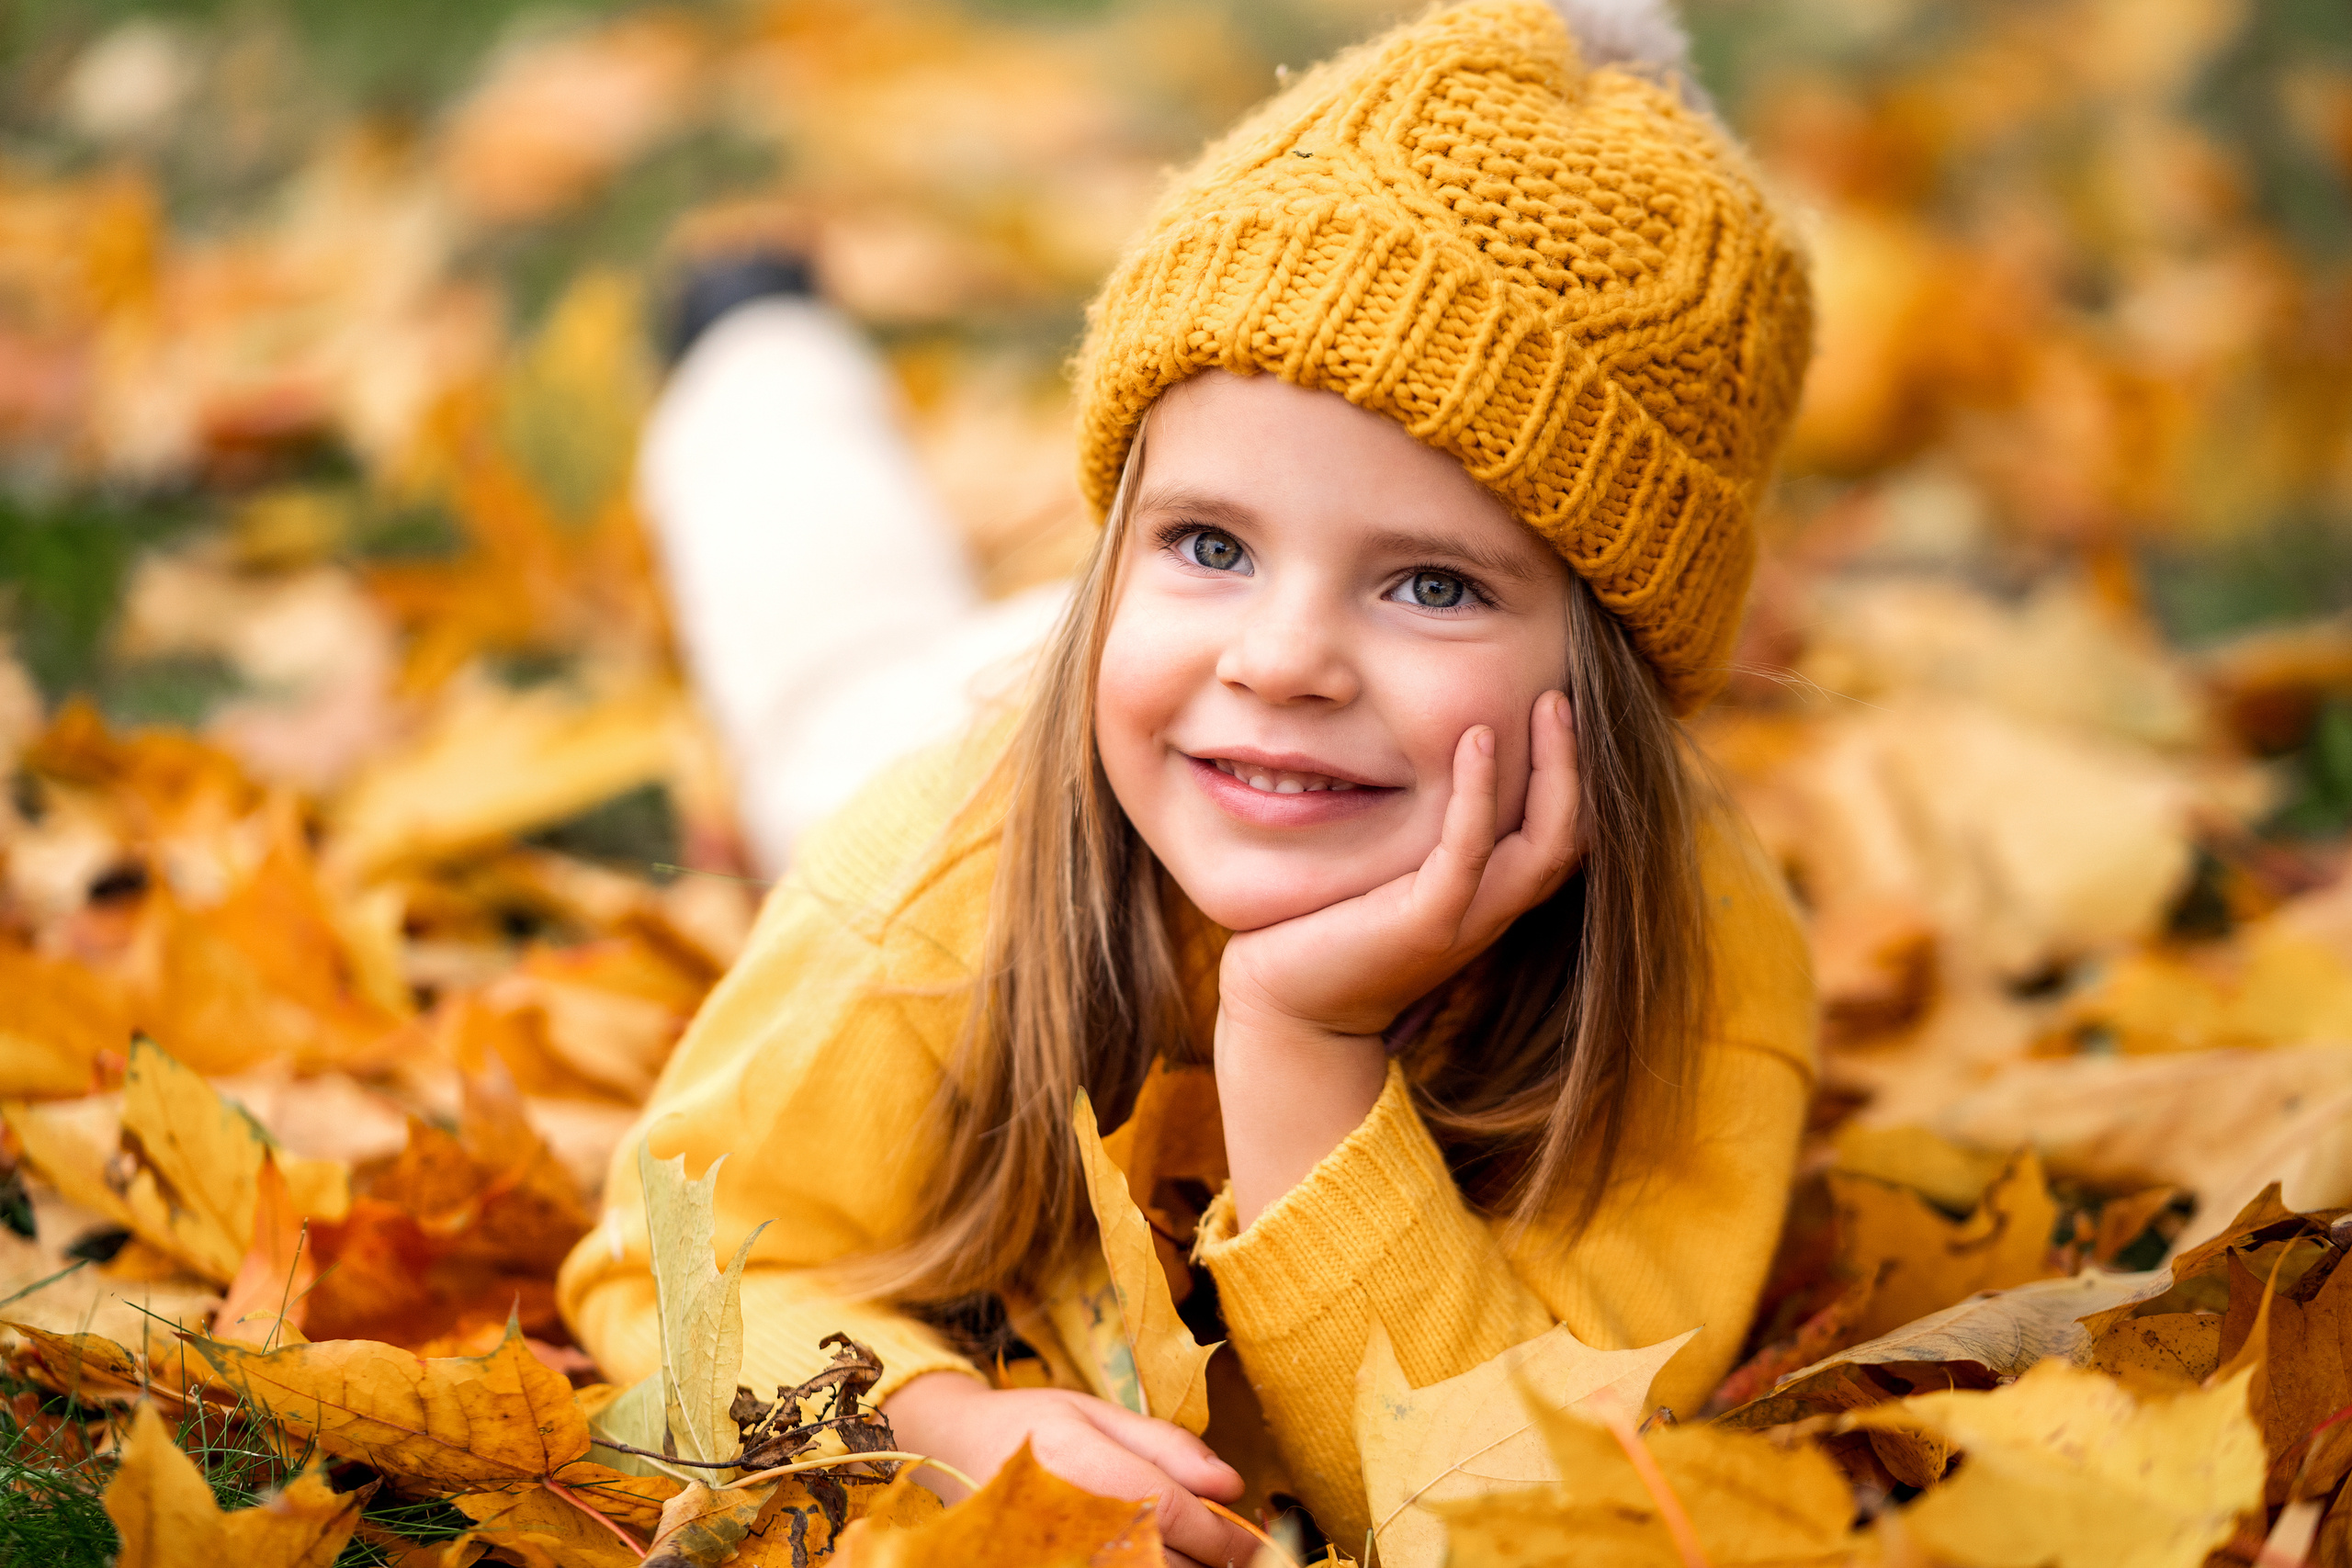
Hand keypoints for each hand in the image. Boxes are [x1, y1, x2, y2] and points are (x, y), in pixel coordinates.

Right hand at [881, 1373, 1258, 1566]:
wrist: (947, 1451)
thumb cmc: (1031, 1424)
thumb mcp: (1097, 1413)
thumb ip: (1166, 1447)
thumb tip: (1232, 1486)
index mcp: (1085, 1468)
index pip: (1175, 1515)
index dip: (1226, 1536)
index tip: (1254, 1544)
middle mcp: (1070, 1522)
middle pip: (1168, 1564)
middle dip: (1212, 1564)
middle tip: (1241, 1558)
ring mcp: (1056, 1557)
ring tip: (1196, 1558)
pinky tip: (1154, 1560)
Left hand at [1216, 691, 1579, 1224]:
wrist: (1283, 1008)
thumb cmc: (1322, 932)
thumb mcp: (1381, 871)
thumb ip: (1410, 830)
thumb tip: (1401, 755)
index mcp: (1485, 898)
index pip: (1557, 835)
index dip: (1570, 777)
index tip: (1555, 711)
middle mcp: (1489, 911)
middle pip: (1570, 836)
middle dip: (1576, 764)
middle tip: (1561, 695)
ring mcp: (1464, 920)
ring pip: (1544, 844)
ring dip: (1553, 770)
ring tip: (1546, 704)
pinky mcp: (1426, 924)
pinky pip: (1470, 850)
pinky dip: (1480, 793)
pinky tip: (1475, 740)